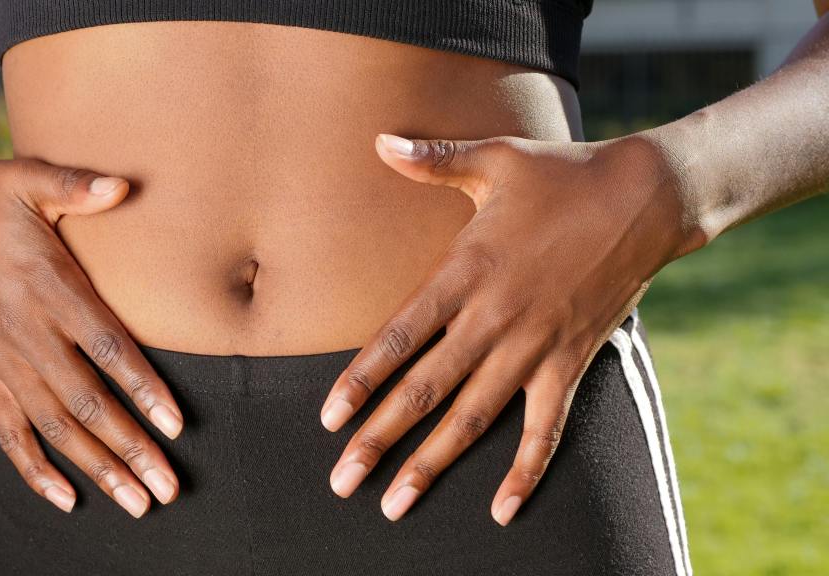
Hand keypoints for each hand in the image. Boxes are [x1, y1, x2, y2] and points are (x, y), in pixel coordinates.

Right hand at [0, 151, 184, 516]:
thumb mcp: (28, 179)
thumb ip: (76, 187)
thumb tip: (123, 185)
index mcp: (47, 286)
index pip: (105, 348)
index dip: (143, 388)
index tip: (176, 425)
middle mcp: (24, 332)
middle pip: (86, 402)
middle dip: (130, 448)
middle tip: (167, 488)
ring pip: (53, 427)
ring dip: (96, 468)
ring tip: (135, 502)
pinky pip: (7, 432)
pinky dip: (34, 469)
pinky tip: (66, 498)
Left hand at [321, 132, 702, 524]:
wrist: (647, 196)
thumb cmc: (562, 174)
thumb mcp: (495, 158)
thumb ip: (433, 160)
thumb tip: (380, 141)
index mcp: (466, 271)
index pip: (399, 337)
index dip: (361, 381)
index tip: (329, 419)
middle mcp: (494, 318)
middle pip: (425, 391)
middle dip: (379, 439)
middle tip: (342, 480)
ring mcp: (535, 345)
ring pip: (474, 417)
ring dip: (434, 464)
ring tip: (397, 503)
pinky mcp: (573, 361)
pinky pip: (546, 428)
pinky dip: (526, 471)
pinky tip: (500, 509)